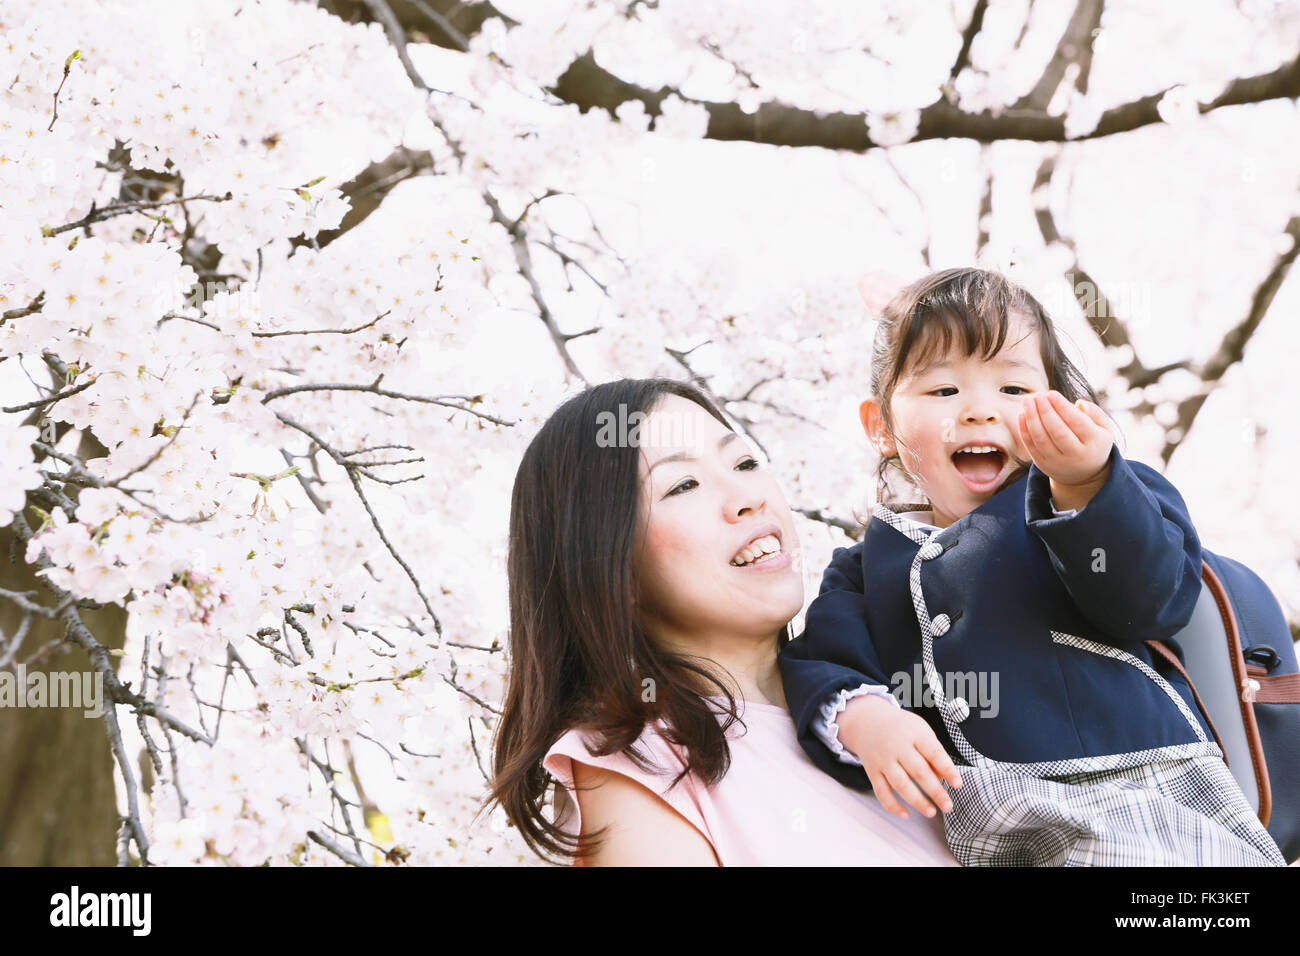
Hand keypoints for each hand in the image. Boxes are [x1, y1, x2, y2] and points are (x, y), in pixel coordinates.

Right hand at [838, 694, 962, 818]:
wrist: (867, 721)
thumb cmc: (900, 728)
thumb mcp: (920, 731)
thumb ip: (933, 753)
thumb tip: (944, 778)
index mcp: (914, 733)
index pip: (934, 752)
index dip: (947, 769)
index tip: (958, 784)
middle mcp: (897, 746)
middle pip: (918, 771)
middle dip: (935, 791)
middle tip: (948, 805)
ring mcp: (883, 759)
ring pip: (900, 784)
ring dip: (917, 801)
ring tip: (931, 812)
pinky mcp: (872, 771)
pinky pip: (881, 792)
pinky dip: (893, 806)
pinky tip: (905, 814)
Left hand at [1017, 391, 1113, 488]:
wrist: (1083, 473)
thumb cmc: (1093, 442)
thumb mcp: (1104, 429)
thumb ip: (1096, 413)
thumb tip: (1079, 403)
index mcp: (1094, 443)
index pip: (1078, 423)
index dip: (1063, 408)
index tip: (1051, 393)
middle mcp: (1076, 455)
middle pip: (1058, 432)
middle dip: (1046, 412)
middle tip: (1038, 395)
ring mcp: (1058, 462)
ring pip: (1042, 440)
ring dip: (1032, 419)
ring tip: (1027, 401)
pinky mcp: (1043, 465)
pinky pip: (1031, 447)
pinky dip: (1024, 431)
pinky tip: (1021, 414)